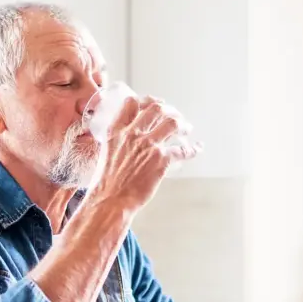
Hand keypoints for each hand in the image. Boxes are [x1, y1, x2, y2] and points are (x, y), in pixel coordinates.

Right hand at [88, 96, 199, 212]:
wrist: (111, 200)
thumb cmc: (106, 183)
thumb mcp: (106, 154)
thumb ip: (117, 144)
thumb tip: (127, 144)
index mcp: (116, 131)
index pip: (131, 104)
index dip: (145, 100)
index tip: (154, 104)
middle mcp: (132, 134)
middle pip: (156, 109)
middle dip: (169, 109)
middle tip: (175, 115)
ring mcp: (148, 146)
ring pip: (172, 123)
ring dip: (183, 124)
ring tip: (186, 128)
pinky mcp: (161, 160)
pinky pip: (183, 149)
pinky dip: (193, 149)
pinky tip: (197, 148)